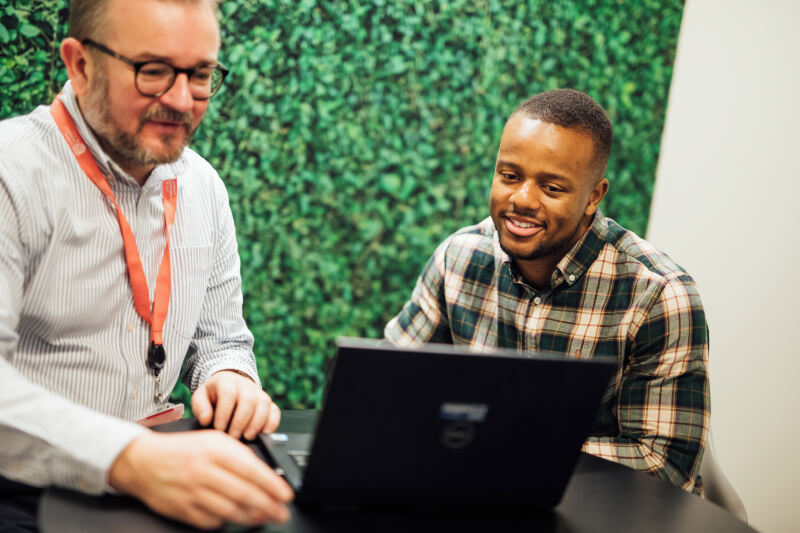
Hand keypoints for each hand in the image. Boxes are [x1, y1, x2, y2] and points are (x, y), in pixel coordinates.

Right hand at [108, 430, 292, 528]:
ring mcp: (192, 492)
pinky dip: (227, 521)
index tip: (286, 494)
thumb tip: (265, 474)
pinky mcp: (182, 509)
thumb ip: (238, 455)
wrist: (142, 461)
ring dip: (252, 516)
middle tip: (282, 512)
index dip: (272, 485)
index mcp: (214, 449)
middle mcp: (204, 470)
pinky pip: (211, 521)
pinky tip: (238, 519)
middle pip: (243, 493)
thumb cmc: (183, 450)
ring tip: (266, 517)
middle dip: (268, 506)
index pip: (251, 469)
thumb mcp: (213, 440)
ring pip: (230, 510)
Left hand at [192, 370, 280, 439]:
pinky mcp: (269, 403)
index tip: (219, 428)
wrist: (228, 388)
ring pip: (264, 404)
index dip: (224, 413)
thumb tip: (206, 419)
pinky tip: (262, 434)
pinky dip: (271, 424)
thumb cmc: (214, 396)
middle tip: (232, 436)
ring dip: (256, 424)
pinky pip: (275, 411)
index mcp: (227, 380)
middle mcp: (246, 384)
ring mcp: (259, 393)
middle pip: (249, 399)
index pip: (229, 394)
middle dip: (240, 422)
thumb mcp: (201, 397)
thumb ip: (200, 407)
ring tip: (246, 437)